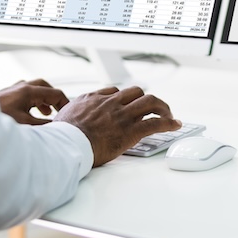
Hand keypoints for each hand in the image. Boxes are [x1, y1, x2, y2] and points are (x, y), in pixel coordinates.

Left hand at [0, 79, 69, 124]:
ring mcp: (12, 90)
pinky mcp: (5, 96)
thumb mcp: (26, 125)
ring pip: (33, 89)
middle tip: (60, 109)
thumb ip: (44, 125)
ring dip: (42, 99)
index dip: (64, 103)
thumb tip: (57, 127)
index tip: (68, 114)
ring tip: (46, 113)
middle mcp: (20, 87)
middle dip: (54, 98)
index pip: (55, 93)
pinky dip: (32, 101)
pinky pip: (24, 93)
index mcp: (28, 91)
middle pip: (44, 86)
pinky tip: (30, 112)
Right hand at [53, 86, 179, 165]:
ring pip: (150, 102)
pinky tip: (176, 125)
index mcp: (93, 99)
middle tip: (152, 107)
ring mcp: (122, 115)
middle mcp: (110, 103)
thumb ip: (69, 117)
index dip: (123, 98)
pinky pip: (156, 122)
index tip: (127, 104)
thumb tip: (64, 123)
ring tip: (168, 115)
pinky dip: (169, 123)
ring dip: (162, 107)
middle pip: (135, 92)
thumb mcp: (62, 119)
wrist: (67, 145)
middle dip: (146, 99)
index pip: (114, 91)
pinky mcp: (131, 130)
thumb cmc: (62, 137)